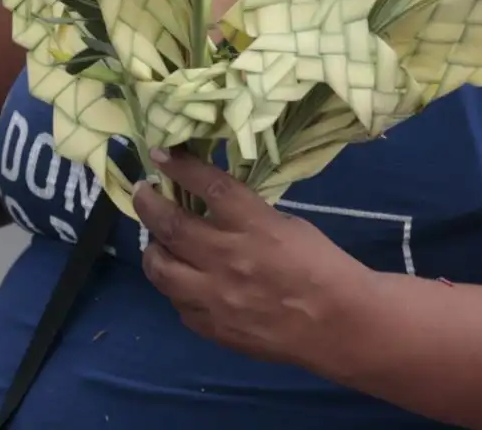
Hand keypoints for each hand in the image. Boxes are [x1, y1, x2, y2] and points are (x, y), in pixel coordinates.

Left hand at [134, 147, 371, 370]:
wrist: (339, 324)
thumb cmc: (321, 266)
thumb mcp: (286, 224)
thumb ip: (246, 216)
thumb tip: (212, 207)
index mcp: (252, 225)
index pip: (205, 186)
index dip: (178, 166)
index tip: (159, 154)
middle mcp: (226, 258)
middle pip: (170, 225)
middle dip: (148, 204)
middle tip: (142, 193)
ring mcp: (215, 297)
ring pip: (161, 269)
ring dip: (152, 250)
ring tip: (154, 241)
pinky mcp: (213, 327)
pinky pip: (179, 305)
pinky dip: (175, 288)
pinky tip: (182, 281)